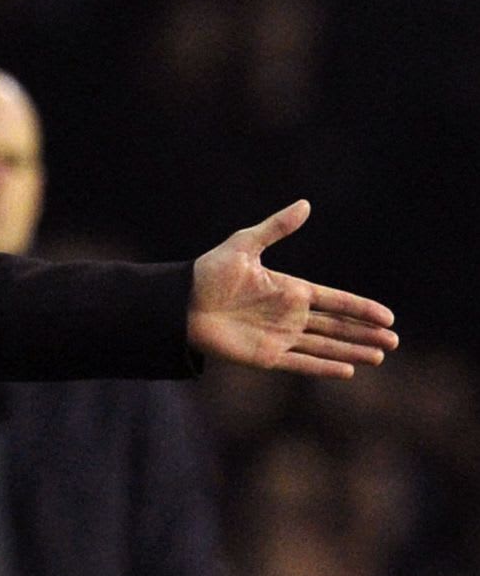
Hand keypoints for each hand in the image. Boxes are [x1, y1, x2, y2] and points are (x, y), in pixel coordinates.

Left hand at [188, 200, 397, 377]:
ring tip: (379, 355)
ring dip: (351, 351)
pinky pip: (301, 363)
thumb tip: (305, 204)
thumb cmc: (209, 273)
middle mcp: (289, 315)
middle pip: (336, 326)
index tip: (387, 316)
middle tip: (394, 340)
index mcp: (289, 289)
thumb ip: (275, 228)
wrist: (180, 304)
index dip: (360, 308)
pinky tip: (347, 370)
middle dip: (364, 333)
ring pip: (325, 346)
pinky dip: (323, 367)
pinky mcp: (266, 356)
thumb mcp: (244, 245)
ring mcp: (280, 337)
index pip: (334, 300)